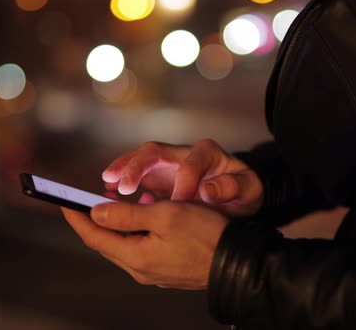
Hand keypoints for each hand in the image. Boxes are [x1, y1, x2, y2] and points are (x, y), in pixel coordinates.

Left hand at [61, 201, 227, 289]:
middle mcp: (141, 269)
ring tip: (121, 200)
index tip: (63, 201)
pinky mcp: (167, 269)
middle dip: (96, 218)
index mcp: (135, 256)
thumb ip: (126, 215)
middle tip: (88, 198)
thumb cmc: (205, 234)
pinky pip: (141, 248)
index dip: (77, 217)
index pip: (94, 236)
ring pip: (125, 244)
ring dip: (118, 222)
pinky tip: (148, 214)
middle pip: (107, 242)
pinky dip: (136, 230)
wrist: (239, 261)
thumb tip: (96, 212)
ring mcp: (154, 272)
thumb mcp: (164, 215)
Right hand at [102, 139, 263, 217]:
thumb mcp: (248, 189)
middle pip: (155, 151)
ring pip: (140, 159)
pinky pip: (137, 174)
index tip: (179, 204)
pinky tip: (109, 192)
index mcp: (207, 153)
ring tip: (107, 182)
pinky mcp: (158, 177)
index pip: (189, 164)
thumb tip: (207, 191)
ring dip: (122, 169)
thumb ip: (232, 187)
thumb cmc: (245, 191)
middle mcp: (183, 154)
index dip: (183, 183)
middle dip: (137, 165)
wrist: (240, 194)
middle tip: (123, 185)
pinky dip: (122, 181)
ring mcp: (168, 164)